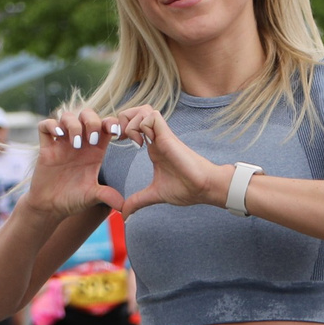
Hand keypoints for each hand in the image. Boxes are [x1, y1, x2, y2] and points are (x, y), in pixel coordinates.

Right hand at [22, 107, 129, 220]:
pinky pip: (45, 125)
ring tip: (76, 144)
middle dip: (92, 121)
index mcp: (95, 150)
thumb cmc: (73, 200)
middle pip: (87, 115)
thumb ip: (107, 195)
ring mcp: (61, 143)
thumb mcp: (92, 197)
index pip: (105, 125)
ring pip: (67, 116)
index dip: (112, 123)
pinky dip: (51, 125)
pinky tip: (57, 136)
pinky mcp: (46, 147)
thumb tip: (124, 205)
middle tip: (92, 140)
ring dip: (73, 125)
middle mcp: (79, 143)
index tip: (114, 133)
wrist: (50, 207)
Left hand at [112, 106, 230, 215]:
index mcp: (153, 146)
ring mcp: (163, 135)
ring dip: (132, 122)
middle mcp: (157, 137)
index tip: (120, 143)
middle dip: (123, 120)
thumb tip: (125, 215)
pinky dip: (141, 125)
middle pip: (136, 110)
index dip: (122, 128)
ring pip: (143, 109)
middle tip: (122, 139)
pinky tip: (142, 143)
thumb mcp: (154, 194)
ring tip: (134, 141)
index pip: (135, 122)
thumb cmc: (186, 189)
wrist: (204, 188)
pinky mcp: (168, 136)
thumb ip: (138, 201)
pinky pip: (152, 116)